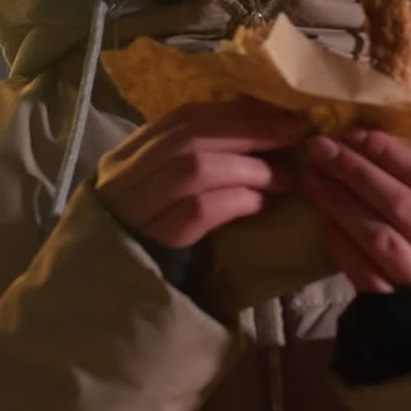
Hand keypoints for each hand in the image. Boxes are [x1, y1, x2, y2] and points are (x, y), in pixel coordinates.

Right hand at [95, 98, 307, 248]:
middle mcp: (123, 177)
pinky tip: (261, 204)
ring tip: (283, 177)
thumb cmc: (151, 241)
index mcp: (125, 158)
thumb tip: (257, 128)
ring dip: (248, 167)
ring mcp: (133, 210)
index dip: (232, 110)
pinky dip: (237, 200)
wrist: (117, 301)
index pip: (182, 117)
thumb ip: (193, 161)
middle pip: (191, 137)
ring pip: (195, 168)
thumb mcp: (160, 192)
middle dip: (249, 131)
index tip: (276, 109)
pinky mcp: (153, 242)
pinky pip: (200, 209)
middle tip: (293, 131)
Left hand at [300, 126, 410, 292]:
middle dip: (356, 172)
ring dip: (341, 203)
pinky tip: (324, 220)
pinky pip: (364, 272)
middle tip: (321, 149)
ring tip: (312, 179)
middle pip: (400, 205)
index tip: (356, 135)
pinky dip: (342, 244)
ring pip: (379, 237)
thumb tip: (368, 147)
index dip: (391, 155)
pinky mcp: (395, 307)